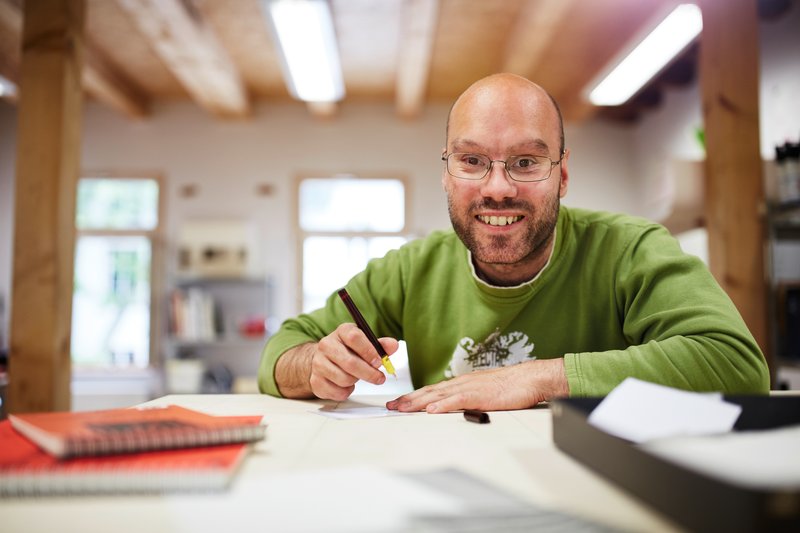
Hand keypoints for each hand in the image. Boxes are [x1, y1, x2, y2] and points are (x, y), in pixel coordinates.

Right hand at [306, 323, 398, 400]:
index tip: (379, 361)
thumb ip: (381, 345)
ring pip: (344, 379)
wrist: (324, 359)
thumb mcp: (366, 343)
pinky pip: (338, 392)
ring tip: (357, 377)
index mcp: (341, 332)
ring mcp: (318, 363)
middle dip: (369, 373)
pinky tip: (346, 384)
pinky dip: (347, 391)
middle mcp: (326, 345)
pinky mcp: (315, 381)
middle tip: (380, 378)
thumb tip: (393, 345)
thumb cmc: (349, 350)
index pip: (354, 337)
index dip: (369, 351)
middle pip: (349, 362)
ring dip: (356, 381)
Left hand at [386, 358, 568, 412]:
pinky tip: (431, 411)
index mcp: (462, 383)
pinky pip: (458, 400)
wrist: (530, 379)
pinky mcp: (481, 395)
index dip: (413, 397)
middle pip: (429, 392)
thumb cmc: (511, 387)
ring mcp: (470, 388)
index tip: (398, 403)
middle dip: (408, 399)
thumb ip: (467, 398)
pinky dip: (442, 406)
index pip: (432, 390)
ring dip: (418, 402)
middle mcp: (462, 383)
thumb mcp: (483, 392)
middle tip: (390, 407)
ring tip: (401, 408)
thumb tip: (452, 408)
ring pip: (438, 395)